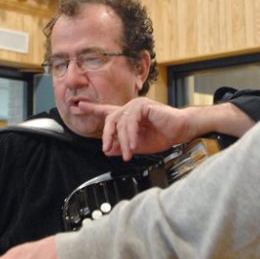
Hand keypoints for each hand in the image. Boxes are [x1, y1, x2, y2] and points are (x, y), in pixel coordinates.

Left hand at [79, 98, 195, 160]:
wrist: (181, 130)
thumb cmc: (164, 135)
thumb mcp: (138, 146)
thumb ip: (123, 147)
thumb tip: (108, 150)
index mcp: (128, 117)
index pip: (107, 111)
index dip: (92, 109)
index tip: (77, 106)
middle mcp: (130, 108)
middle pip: (110, 119)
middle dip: (106, 135)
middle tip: (106, 149)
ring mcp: (136, 105)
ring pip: (120, 123)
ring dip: (123, 141)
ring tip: (128, 154)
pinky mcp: (143, 105)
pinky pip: (131, 121)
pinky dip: (131, 135)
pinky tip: (134, 145)